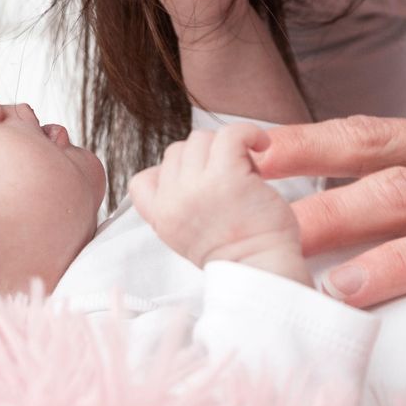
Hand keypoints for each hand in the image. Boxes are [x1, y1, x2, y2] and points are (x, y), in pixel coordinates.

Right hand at [128, 124, 309, 284]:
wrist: (263, 272)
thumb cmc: (239, 255)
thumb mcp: (186, 238)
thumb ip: (176, 206)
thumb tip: (186, 169)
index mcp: (162, 217)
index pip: (142, 180)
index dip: (169, 173)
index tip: (195, 181)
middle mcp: (174, 200)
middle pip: (178, 151)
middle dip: (204, 159)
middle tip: (229, 179)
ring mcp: (197, 186)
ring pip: (201, 138)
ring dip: (225, 148)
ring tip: (246, 169)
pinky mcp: (226, 175)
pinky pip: (230, 133)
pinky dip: (248, 133)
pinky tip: (261, 144)